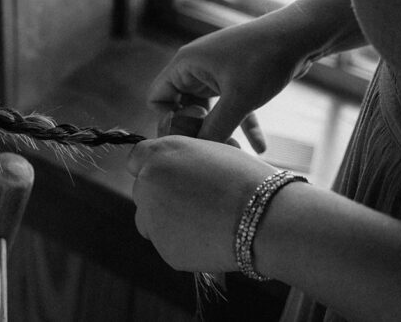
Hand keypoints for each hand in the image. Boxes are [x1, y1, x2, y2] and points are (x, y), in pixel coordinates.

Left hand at [127, 136, 275, 271]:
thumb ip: (181, 159)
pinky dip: (182, 242)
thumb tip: (171, 167)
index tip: (167, 176)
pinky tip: (208, 237)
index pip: (136, 160)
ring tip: (200, 219)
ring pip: (146, 220)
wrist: (264, 217)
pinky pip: (166, 243)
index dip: (152, 168)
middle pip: (141, 190)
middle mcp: (148, 183)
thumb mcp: (210, 151)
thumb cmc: (245, 179)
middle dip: (159, 195)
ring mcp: (153, 218)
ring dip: (164, 219)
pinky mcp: (165, 249)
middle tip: (192, 200)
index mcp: (159, 154)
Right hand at [148, 12, 310, 148]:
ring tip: (235, 152)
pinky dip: (242, 125)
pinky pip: (231, 107)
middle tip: (214, 148)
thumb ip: (215, 128)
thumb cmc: (264, 58)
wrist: (300, 35)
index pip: (157, 98)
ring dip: (219, 130)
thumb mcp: (238, 99)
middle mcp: (196, 68)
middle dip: (196, 130)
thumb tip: (198, 153)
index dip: (169, 121)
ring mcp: (216, 73)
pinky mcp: (236, 79)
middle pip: (182, 107)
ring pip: (208, 111)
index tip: (194, 133)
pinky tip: (261, 147)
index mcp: (185, 65)